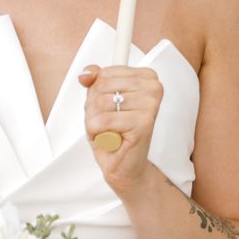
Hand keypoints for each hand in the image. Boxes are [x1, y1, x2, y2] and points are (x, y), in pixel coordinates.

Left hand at [78, 64, 164, 194]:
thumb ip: (95, 80)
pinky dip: (96, 132)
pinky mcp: (144, 123)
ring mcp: (150, 105)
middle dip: (93, 107)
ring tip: (107, 131)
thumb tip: (85, 75)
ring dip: (94, 120)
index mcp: (146, 77)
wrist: (123, 165)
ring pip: (100, 102)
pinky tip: (108, 138)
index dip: (96, 92)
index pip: (105, 73)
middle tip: (104, 122)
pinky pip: (104, 120)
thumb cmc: (114, 132)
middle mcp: (153, 88)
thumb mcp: (100, 100)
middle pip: (101, 86)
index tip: (107, 106)